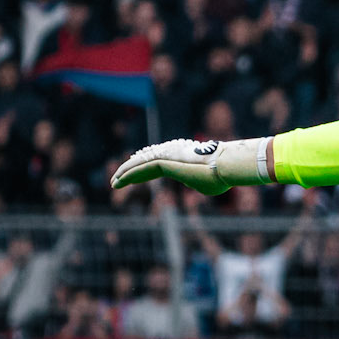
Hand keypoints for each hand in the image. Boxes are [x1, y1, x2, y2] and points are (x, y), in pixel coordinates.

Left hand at [112, 139, 234, 195]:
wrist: (226, 168)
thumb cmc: (221, 177)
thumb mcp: (205, 183)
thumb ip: (194, 182)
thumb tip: (190, 183)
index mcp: (179, 160)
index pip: (157, 165)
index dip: (143, 172)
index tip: (132, 178)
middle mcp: (171, 155)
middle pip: (145, 163)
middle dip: (130, 172)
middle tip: (117, 180)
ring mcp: (167, 156)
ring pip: (140, 165)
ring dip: (125, 174)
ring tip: (112, 183)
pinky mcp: (164, 161)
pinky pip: (141, 168)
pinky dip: (129, 174)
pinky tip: (118, 180)